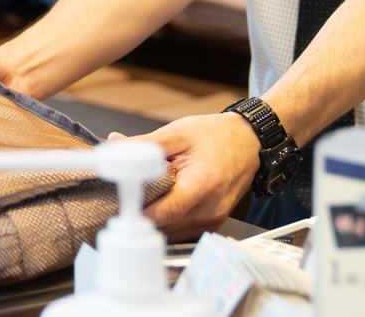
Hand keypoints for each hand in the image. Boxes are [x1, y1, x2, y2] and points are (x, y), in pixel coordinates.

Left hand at [129, 112, 258, 237]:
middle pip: (166, 224)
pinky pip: (181, 229)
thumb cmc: (218, 137)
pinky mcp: (211, 223)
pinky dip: (166, 220)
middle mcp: (210, 209)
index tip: (121, 208)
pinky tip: (158, 203)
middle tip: (122, 199)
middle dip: (142, 214)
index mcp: (203, 185)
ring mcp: (212, 220)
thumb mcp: (180, 133)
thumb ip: (146, 143)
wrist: (248, 143)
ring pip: (172, 231)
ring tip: (140, 199)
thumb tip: (116, 145)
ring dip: (154, 219)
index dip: (141, 213)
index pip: (167, 211)